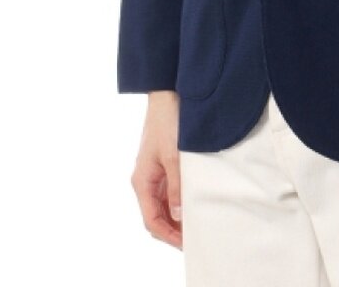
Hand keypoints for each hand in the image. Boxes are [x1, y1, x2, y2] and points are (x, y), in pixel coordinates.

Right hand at [129, 91, 182, 248]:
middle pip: (156, 215)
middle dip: (173, 230)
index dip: (168, 235)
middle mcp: (145, 180)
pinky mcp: (162, 164)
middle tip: (194, 238)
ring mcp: (154, 173)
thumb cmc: (168, 122)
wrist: (167, 95)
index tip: (186, 243)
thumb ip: (176, 186)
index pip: (152, 219)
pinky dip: (178, 201)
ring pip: (162, 204)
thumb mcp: (174, 156)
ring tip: (196, 224)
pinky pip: (168, 191)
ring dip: (176, 216)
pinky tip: (193, 204)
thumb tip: (178, 214)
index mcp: (142, 181)